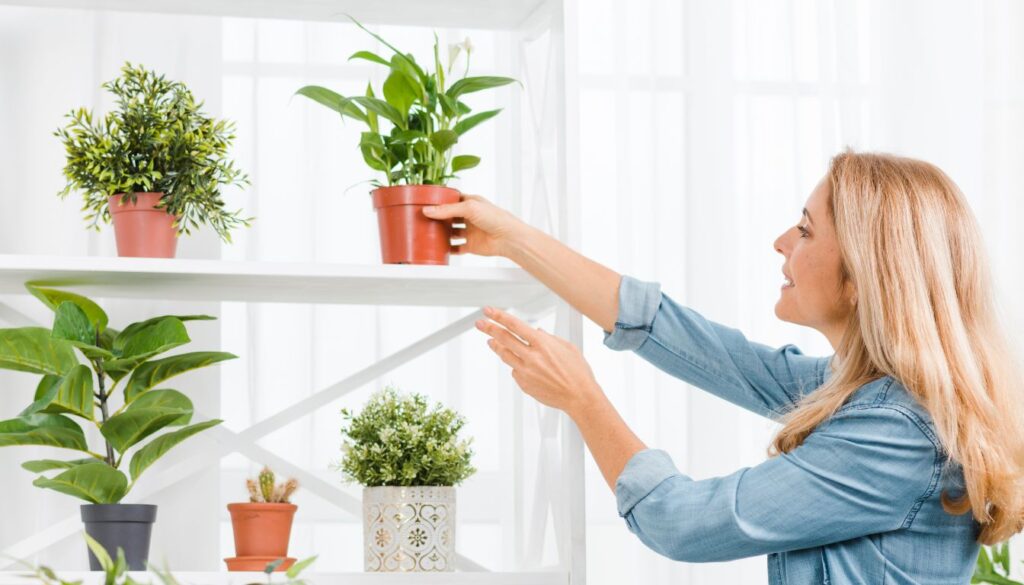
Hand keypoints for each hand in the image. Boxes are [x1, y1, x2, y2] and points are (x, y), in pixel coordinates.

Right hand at [422, 195, 530, 256]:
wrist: (509, 238)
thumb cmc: (496, 218)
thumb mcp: (469, 208)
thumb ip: (448, 210)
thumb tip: (429, 210)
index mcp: (471, 202)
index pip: (452, 199)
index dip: (441, 201)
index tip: (427, 203)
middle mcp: (470, 216)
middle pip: (450, 216)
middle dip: (438, 218)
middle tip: (424, 219)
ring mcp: (470, 231)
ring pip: (452, 232)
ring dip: (441, 233)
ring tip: (428, 233)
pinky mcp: (472, 245)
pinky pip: (457, 248)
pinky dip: (448, 249)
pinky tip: (440, 249)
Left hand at [476, 306, 602, 414]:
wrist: (580, 397)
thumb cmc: (578, 372)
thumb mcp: (567, 348)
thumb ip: (549, 338)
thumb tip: (537, 332)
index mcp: (542, 344)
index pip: (515, 325)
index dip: (499, 316)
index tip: (488, 311)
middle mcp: (531, 357)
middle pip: (504, 339)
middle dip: (489, 329)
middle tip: (480, 323)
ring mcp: (526, 372)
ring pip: (505, 355)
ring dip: (497, 346)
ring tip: (491, 341)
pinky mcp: (524, 385)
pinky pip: (515, 371)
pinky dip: (516, 365)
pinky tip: (522, 365)